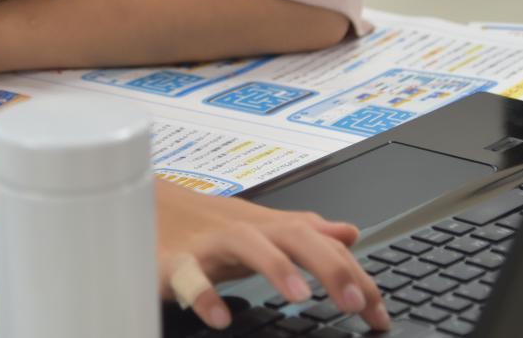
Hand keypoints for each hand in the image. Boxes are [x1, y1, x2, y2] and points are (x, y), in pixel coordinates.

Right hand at [154, 179, 389, 331]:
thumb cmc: (204, 225)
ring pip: (246, 242)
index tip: (381, 313)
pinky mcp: (172, 262)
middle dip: (329, 266)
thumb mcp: (261, 229)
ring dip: (275, 265)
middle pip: (294, 234)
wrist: (141, 206)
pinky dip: (203, 294)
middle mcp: (245, 231)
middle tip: (356, 302)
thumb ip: (305, 233)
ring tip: (299, 297)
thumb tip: (350, 233)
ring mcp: (208, 244)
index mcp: (270, 228)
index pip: (324, 245)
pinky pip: (188, 276)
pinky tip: (219, 317)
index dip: (357, 275)